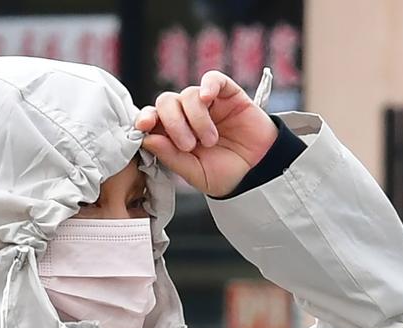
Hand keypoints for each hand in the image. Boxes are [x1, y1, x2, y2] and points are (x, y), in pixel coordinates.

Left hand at [135, 71, 277, 196]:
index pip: (152, 117)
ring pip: (188, 95)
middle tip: (188, 146)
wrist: (259, 172)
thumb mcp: (194, 173)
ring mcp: (207, 104)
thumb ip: (170, 157)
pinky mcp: (228, 94)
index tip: (143, 126)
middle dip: (173, 123)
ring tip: (210, 140)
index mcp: (174, 134)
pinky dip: (208, 85)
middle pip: (166, 102)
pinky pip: (213, 79)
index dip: (145, 118)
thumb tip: (147, 138)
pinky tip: (209, 98)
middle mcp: (187, 115)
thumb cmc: (225, 174)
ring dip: (196, 118)